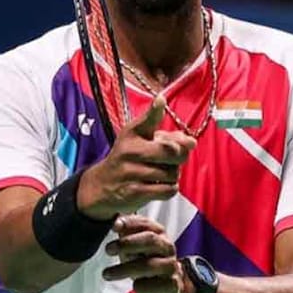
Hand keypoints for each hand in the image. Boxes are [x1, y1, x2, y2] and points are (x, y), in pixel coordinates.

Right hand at [77, 95, 196, 219]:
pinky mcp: (134, 192)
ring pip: (172, 173)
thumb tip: (190, 142)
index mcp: (133, 134)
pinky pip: (168, 190)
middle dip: (180, 157)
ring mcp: (130, 172)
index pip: (147, 120)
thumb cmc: (130, 158)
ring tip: (160, 174)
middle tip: (172, 159)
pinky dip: (169, 189)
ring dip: (172, 176)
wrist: (102, 185)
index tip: (161, 100)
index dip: (155, 110)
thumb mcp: (142, 141)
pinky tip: (158, 186)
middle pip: (173, 152)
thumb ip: (169, 137)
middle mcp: (130, 150)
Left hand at [101, 215, 192, 292]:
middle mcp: (167, 247)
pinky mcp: (172, 284)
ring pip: (150, 265)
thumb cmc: (145, 261)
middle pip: (150, 240)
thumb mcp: (134, 245)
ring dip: (125, 269)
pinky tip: (135, 286)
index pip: (145, 223)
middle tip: (108, 249)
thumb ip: (125, 233)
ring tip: (106, 274)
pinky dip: (142, 286)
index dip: (130, 223)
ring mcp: (170, 265)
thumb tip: (114, 223)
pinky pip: (155, 285)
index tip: (114, 226)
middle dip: (127, 243)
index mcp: (158, 233)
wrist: (167, 284)